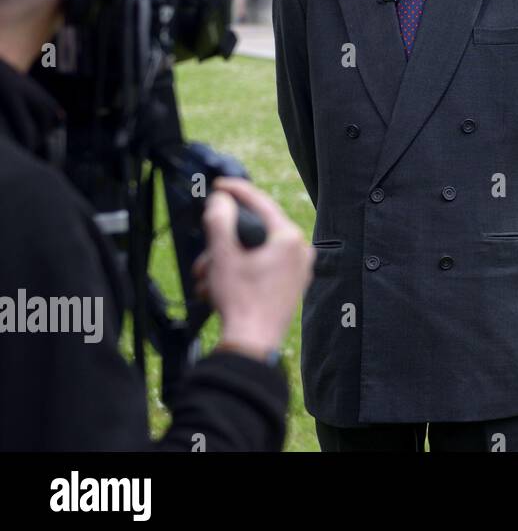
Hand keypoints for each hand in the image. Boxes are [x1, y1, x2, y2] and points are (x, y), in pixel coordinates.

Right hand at [194, 177, 313, 360]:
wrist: (251, 345)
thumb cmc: (241, 301)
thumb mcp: (222, 255)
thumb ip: (219, 221)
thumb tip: (221, 200)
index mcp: (290, 238)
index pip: (261, 203)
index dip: (236, 191)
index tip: (219, 185)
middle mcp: (300, 251)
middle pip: (254, 231)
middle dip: (222, 243)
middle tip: (204, 254)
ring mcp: (297, 269)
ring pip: (253, 252)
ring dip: (224, 263)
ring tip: (205, 280)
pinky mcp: (290, 285)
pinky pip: (260, 268)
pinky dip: (238, 273)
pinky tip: (218, 288)